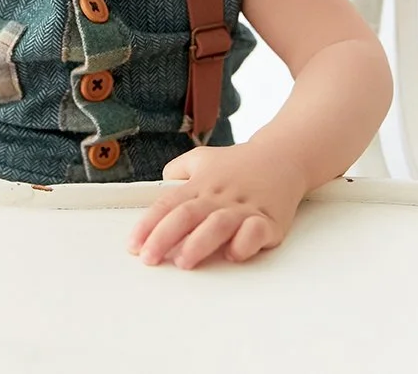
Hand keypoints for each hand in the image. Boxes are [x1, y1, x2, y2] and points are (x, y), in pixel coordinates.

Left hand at [127, 142, 309, 269]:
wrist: (284, 156)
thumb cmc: (239, 164)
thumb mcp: (202, 158)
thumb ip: (177, 171)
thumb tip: (157, 188)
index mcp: (200, 185)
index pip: (168, 204)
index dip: (148, 226)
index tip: (133, 246)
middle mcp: (219, 196)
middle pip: (187, 215)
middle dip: (164, 237)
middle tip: (149, 258)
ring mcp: (244, 207)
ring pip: (219, 224)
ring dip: (199, 243)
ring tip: (183, 261)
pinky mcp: (270, 220)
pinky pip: (257, 231)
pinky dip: (245, 243)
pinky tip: (233, 254)